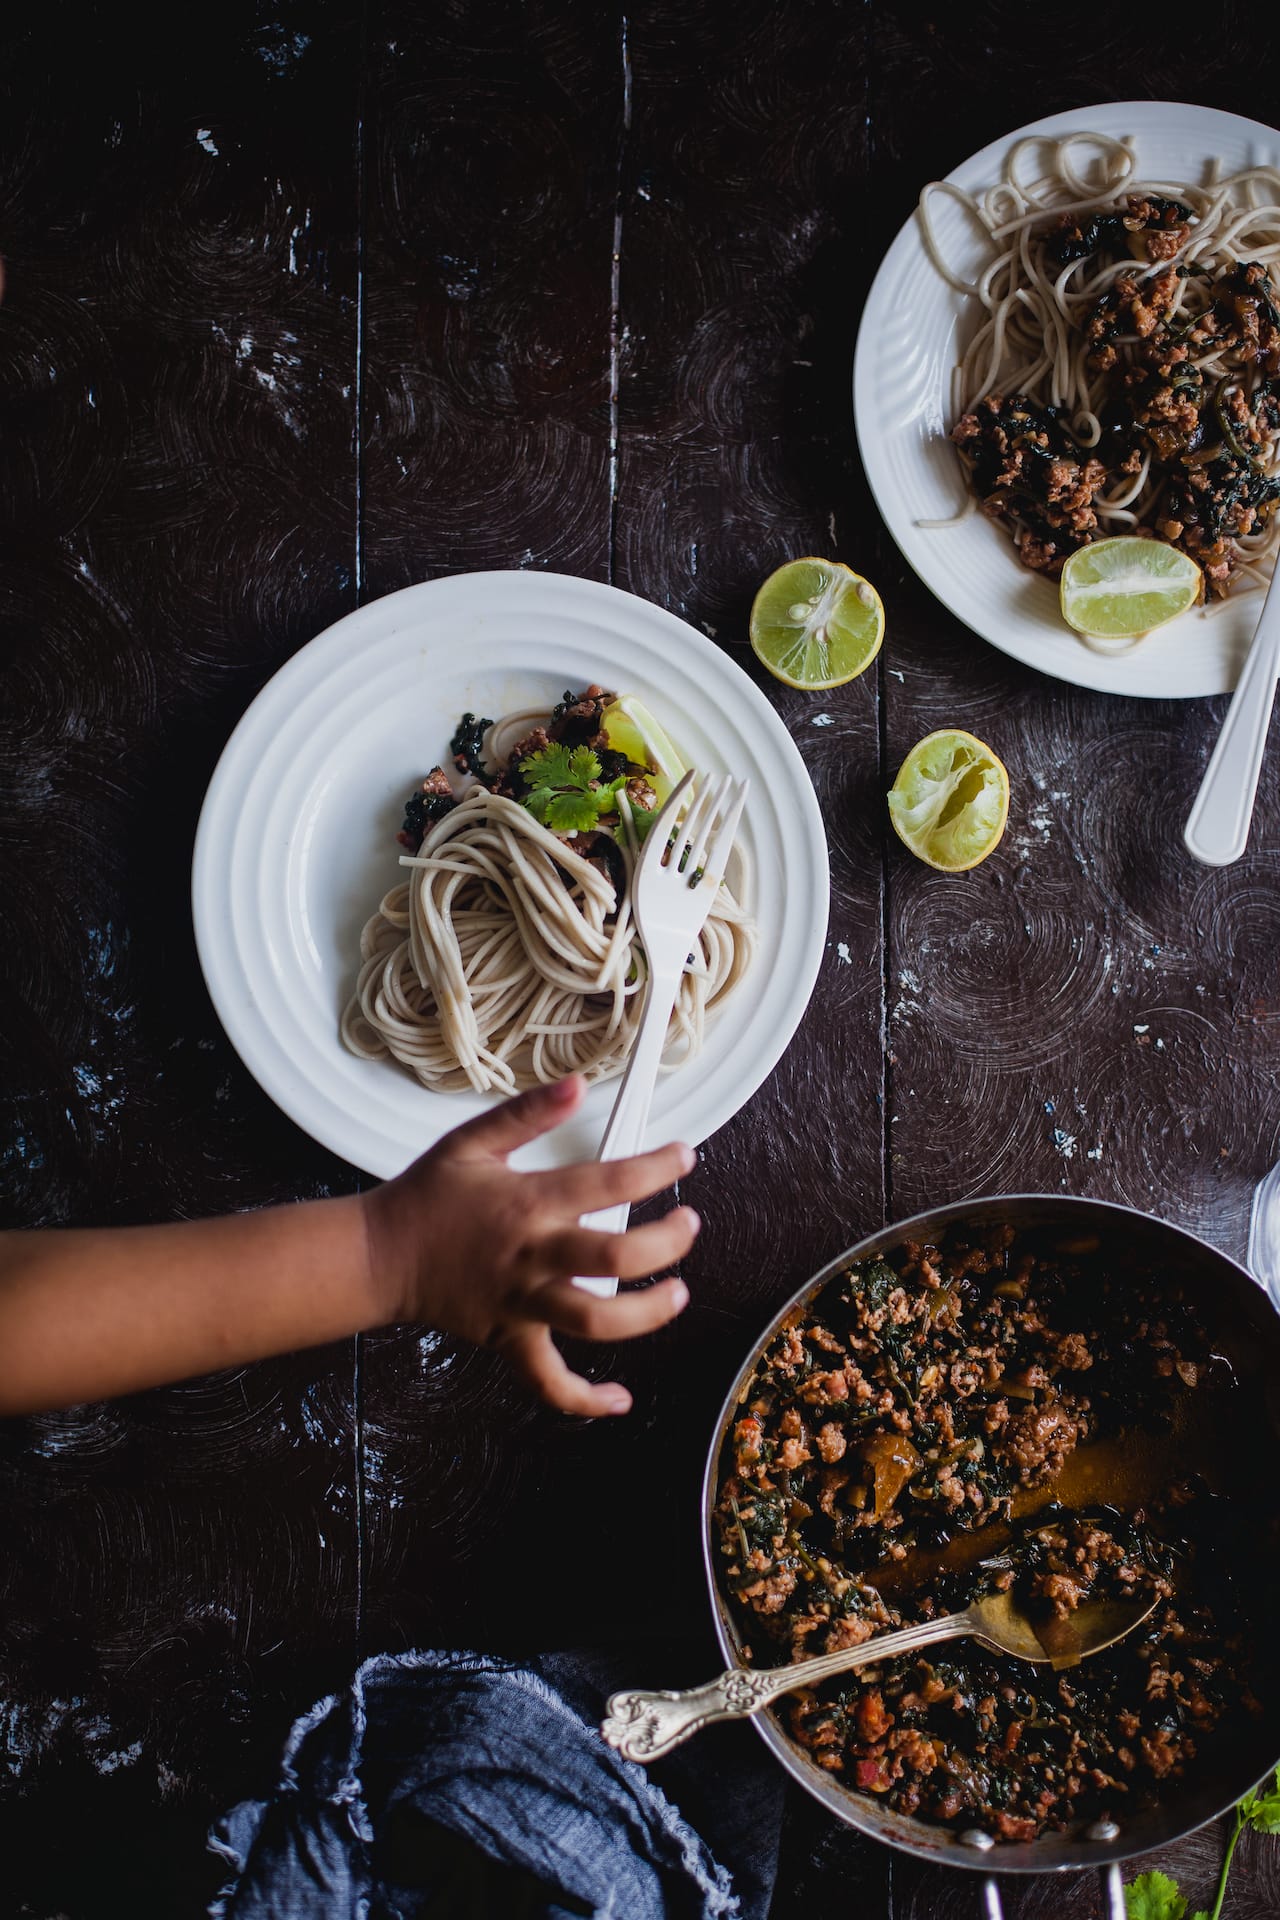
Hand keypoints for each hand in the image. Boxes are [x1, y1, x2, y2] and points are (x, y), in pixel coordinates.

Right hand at [361, 1074, 697, 1416]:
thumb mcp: (472, 1141)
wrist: (377, 1256)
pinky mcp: (509, 1339)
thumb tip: (577, 1085)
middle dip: (666, 1243)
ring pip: (595, 1321)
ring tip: (677, 1295)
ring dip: (646, 1314)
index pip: (608, 1182)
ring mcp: (522, 1303)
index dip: (655, 1168)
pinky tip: (618, 1400)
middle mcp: (531, 1255)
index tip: (682, 1158)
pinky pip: (549, 1381)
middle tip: (688, 1226)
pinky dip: (584, 1399)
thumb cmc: (425, 1198)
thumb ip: (528, 1112)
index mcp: (527, 1202)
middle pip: (615, 1257)